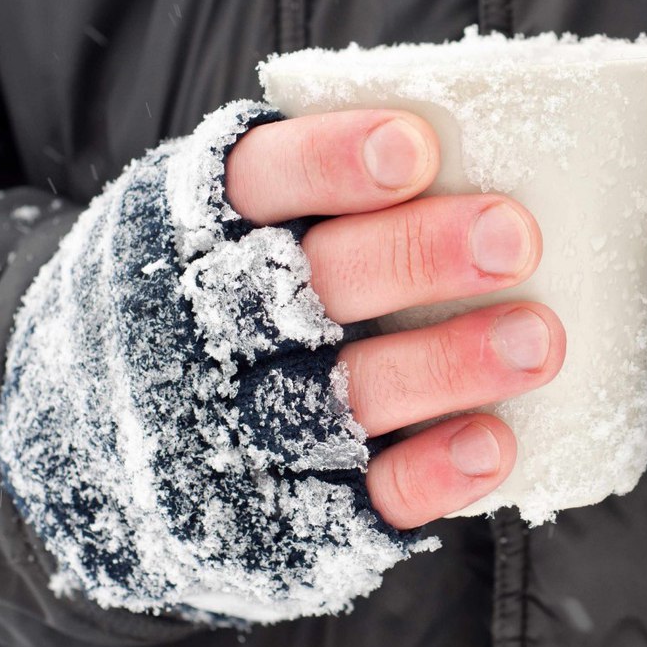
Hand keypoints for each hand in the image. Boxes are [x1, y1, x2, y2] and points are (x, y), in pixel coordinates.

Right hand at [225, 109, 565, 528]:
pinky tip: (493, 442)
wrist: (108, 450)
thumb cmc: (220, 294)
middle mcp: (207, 328)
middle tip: (514, 238)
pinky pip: (358, 495)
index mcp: (198, 230)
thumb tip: (472, 137)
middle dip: (414, 258)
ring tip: (537, 340)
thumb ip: (320, 188)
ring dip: (446, 365)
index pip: (257, 183)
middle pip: (310, 287)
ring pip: (343, 395)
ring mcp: (240, 426)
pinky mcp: (281, 509)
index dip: (330, 163)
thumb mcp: (230, 221)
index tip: (415, 148)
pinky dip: (428, 471)